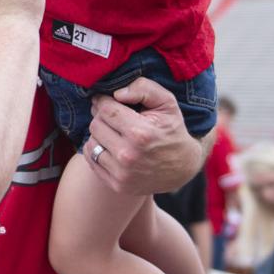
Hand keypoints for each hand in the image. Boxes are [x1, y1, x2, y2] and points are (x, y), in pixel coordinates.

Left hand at [86, 78, 204, 194]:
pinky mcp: (116, 184)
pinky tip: (111, 146)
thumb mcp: (167, 104)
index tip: (109, 100)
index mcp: (140, 133)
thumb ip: (144, 89)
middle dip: (102, 117)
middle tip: (113, 117)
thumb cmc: (172, 130)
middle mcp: (128, 155)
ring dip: (99, 135)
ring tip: (114, 132)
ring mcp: (121, 173)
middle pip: (96, 125)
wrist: (182, 168)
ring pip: (91, 142)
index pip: (105, 110)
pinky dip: (97, 150)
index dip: (104, 101)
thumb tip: (117, 93)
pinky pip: (91, 160)